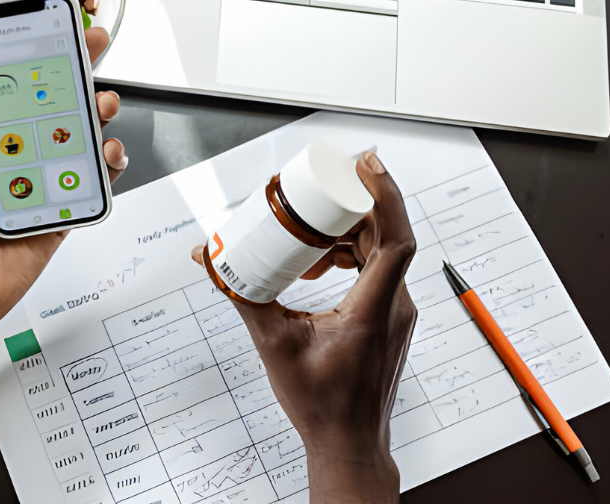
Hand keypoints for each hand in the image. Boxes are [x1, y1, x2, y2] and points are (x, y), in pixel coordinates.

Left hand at [0, 27, 128, 338]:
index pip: (13, 89)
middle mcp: (17, 156)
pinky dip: (106, 166)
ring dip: (97, 115)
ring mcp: (43, 183)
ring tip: (102, 104)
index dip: (34, 56)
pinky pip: (92, 184)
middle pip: (55, 105)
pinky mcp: (62, 213)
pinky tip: (106, 154)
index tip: (50, 26)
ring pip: (80, 138)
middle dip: (79, 71)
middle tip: (96, 45)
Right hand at [193, 152, 414, 501]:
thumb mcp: (273, 343)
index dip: (384, 195)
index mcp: (374, 310)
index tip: (365, 166)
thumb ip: (242, 295)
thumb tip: (213, 262)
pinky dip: (349, 257)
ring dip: (345, 236)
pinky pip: (377, 270)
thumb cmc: (320, 404)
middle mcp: (395, 307)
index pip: (395, 238)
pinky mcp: (389, 317)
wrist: (347, 442)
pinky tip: (316, 268)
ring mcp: (396, 312)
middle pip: (385, 235)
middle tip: (322, 188)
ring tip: (307, 241)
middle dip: (352, 207)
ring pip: (381, 252)